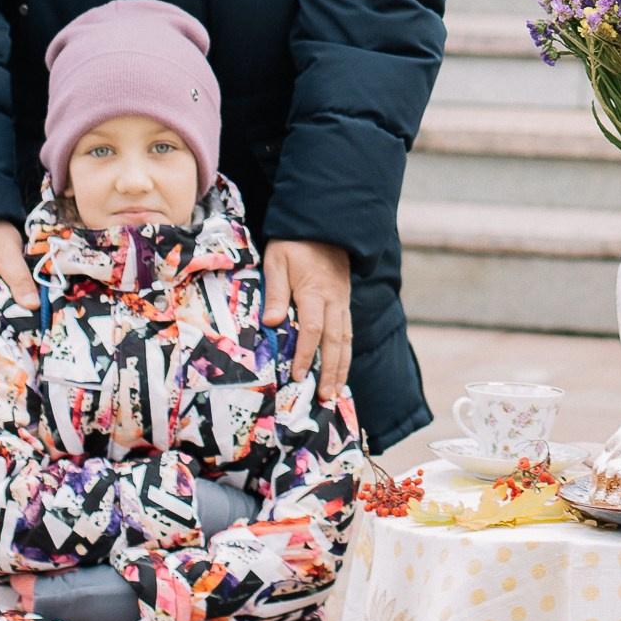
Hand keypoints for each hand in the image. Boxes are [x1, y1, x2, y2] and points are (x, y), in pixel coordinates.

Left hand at [264, 239, 353, 400]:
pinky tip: (341, 367)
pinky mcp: (345, 301)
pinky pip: (348, 331)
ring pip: (346, 339)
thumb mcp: (277, 260)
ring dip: (342, 366)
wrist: (325, 223)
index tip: (298, 376)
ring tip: (336, 391)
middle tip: (326, 397)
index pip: (312, 329)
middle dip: (331, 370)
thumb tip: (272, 323)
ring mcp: (342, 301)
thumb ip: (276, 291)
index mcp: (315, 292)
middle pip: (335, 341)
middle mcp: (334, 300)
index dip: (305, 354)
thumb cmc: (295, 243)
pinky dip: (346, 352)